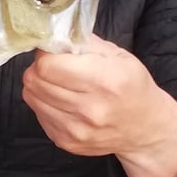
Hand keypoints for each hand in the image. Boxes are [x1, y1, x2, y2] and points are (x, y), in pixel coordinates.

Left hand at [21, 35, 176, 176]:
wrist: (145, 129)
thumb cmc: (133, 87)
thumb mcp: (119, 56)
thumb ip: (85, 42)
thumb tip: (54, 35)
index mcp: (105, 81)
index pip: (48, 65)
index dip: (45, 54)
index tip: (53, 51)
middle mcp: (89, 109)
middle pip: (35, 81)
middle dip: (39, 68)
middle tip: (53, 65)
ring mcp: (76, 129)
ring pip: (31, 97)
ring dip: (39, 85)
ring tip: (58, 82)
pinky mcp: (66, 142)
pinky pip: (37, 114)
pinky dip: (44, 103)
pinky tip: (63, 101)